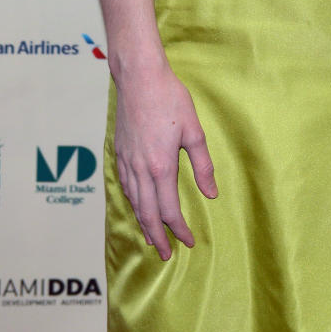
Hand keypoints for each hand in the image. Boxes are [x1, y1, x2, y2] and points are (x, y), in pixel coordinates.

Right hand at [113, 59, 217, 260]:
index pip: (169, 210)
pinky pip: (125, 186)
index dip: (179, 229)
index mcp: (161, 166)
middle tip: (166, 254)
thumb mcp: (194, 130)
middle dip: (158, 237)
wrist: (139, 77)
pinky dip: (132, 202)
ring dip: (143, 223)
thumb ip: (202, 164)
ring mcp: (126, 161)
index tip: (188, 241)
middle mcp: (140, 169)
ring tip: (152, 238)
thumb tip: (212, 193)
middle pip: (147, 214)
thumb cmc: (170, 98)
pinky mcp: (119, 152)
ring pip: (133, 202)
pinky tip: (138, 205)